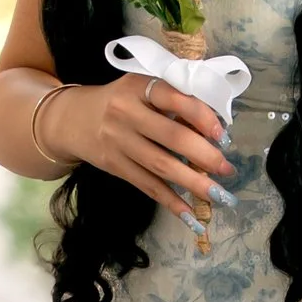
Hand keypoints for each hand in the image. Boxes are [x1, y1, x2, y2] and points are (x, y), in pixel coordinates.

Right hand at [49, 73, 231, 224]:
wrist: (73, 119)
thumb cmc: (121, 101)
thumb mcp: (141, 88)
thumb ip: (173, 98)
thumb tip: (215, 125)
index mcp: (139, 87)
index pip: (175, 99)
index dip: (202, 117)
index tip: (223, 135)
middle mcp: (126, 113)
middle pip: (171, 137)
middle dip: (205, 156)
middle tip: (228, 170)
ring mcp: (118, 142)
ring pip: (161, 166)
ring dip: (193, 183)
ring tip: (219, 195)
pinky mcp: (115, 166)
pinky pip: (147, 186)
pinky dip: (170, 201)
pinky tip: (190, 214)